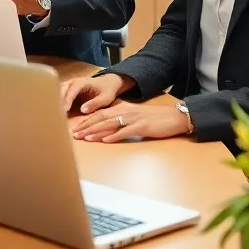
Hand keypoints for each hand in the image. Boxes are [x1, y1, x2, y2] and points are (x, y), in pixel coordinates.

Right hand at [60, 72, 133, 114]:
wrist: (108, 83)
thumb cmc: (107, 90)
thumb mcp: (105, 98)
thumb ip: (95, 103)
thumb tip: (82, 110)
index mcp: (81, 83)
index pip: (71, 90)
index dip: (66, 100)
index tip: (63, 110)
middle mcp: (72, 83)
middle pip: (60, 91)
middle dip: (56, 102)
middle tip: (54, 115)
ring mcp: (68, 87)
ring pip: (57, 93)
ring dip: (54, 103)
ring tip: (53, 115)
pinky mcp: (67, 92)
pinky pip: (58, 97)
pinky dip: (56, 104)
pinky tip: (55, 113)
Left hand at [70, 101, 190, 142]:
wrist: (174, 117)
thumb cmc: (154, 118)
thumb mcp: (134, 115)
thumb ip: (121, 118)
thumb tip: (106, 126)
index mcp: (122, 108)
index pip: (99, 113)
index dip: (86, 121)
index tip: (75, 128)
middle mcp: (125, 111)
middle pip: (101, 117)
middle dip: (86, 126)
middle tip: (74, 134)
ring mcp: (133, 118)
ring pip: (110, 124)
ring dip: (96, 131)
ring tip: (85, 138)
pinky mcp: (142, 126)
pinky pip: (125, 131)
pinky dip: (114, 136)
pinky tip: (105, 140)